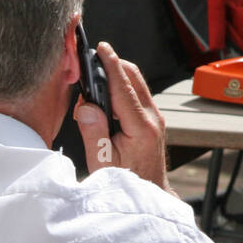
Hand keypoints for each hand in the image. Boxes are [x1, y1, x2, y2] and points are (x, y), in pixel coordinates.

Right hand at [73, 42, 173, 194]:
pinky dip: (121, 88)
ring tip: (95, 80)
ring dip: (117, 75)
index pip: (123, 88)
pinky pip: (138, 95)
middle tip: (93, 59)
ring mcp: (156, 119)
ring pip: (137, 84)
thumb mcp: (102, 162)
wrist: (149, 193)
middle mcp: (153, 119)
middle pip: (134, 78)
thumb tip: (86, 105)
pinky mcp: (154, 121)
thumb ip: (93, 131)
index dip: (111, 65)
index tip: (102, 49)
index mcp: (141, 128)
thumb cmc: (125, 182)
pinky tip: (105, 96)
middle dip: (114, 64)